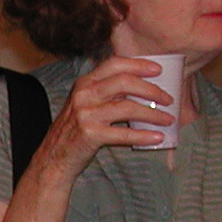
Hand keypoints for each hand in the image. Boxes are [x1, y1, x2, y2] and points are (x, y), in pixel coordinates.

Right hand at [36, 56, 175, 180]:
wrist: (54, 157)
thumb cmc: (75, 130)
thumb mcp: (84, 103)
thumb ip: (105, 92)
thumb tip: (142, 89)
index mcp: (84, 83)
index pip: (114, 64)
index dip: (138, 64)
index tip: (157, 70)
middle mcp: (84, 95)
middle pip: (124, 82)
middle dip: (151, 89)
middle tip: (168, 99)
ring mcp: (86, 114)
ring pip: (127, 107)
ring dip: (152, 113)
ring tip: (168, 119)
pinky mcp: (90, 135)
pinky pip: (124, 134)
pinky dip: (144, 136)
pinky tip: (157, 137)